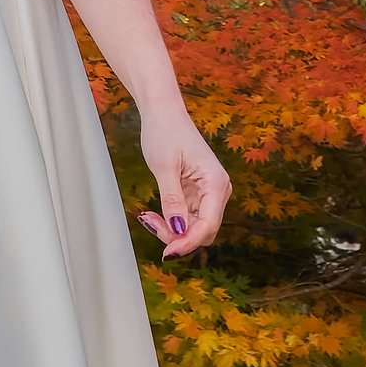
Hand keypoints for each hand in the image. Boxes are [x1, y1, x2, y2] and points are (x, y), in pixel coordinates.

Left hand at [137, 109, 229, 256]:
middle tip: (149, 224)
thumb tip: (178, 231)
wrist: (163, 113)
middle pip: (203, 230)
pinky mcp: (197, 193)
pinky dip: (170, 221)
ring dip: (171, 230)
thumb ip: (172, 201)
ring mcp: (208, 193)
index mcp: (216, 183)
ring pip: (194, 227)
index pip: (208, 225)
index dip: (188, 242)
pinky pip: (187, 217)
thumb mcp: (164, 168)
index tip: (167, 253)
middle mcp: (218, 191)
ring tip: (147, 217)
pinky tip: (152, 214)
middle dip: (178, 236)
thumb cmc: (165, 133)